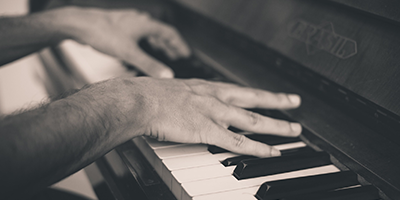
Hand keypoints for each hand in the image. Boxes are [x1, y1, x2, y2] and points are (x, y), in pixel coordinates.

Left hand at [60, 7, 190, 77]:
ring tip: (159, 56)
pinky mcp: (118, 27)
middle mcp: (139, 21)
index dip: (180, 45)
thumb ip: (149, 65)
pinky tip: (138, 52)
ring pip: (148, 34)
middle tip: (174, 58)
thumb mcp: (128, 53)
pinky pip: (137, 36)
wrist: (78, 24)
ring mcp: (128, 23)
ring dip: (155, 45)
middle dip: (168, 47)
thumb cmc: (101, 32)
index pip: (170, 34)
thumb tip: (167, 75)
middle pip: (160, 34)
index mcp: (146, 24)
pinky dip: (143, 45)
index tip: (185, 55)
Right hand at [109, 77, 301, 156]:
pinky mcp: (208, 130)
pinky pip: (239, 142)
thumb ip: (189, 97)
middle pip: (254, 99)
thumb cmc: (151, 96)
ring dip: (276, 126)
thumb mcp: (176, 90)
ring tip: (294, 129)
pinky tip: (272, 151)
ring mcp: (214, 113)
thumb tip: (191, 103)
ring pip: (253, 120)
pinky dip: (258, 148)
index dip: (258, 93)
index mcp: (207, 87)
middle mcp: (216, 97)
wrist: (140, 100)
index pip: (240, 90)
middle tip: (294, 102)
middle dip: (277, 101)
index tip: (272, 95)